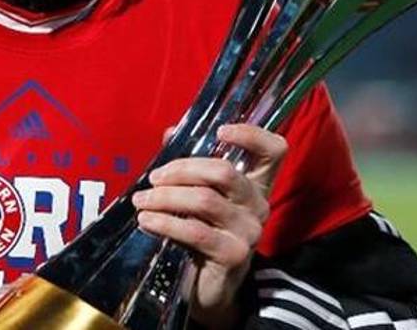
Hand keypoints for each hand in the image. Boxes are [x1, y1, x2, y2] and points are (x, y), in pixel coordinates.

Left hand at [131, 123, 286, 328]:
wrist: (208, 287)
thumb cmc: (201, 233)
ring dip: (165, 197)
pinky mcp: (233, 255)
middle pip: (224, 172)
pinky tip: (146, 220)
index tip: (220, 130)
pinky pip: (194, 231)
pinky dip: (165, 222)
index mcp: (256, 184)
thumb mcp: (197, 197)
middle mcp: (259, 205)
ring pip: (204, 200)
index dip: (252, 135)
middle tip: (154, 178)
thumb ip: (188, 165)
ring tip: (141, 200)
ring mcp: (249, 231)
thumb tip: (171, 132)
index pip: (274, 150)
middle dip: (182, 169)